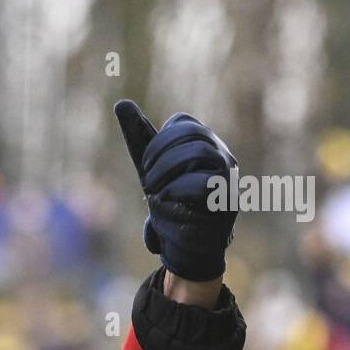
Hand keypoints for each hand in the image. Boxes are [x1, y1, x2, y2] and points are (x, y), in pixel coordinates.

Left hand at [114, 100, 237, 282]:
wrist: (186, 246)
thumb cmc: (170, 204)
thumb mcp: (151, 169)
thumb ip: (140, 137)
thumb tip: (121, 103)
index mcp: (204, 143)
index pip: (183, 122)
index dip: (158, 140)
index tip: (145, 165)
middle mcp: (221, 155)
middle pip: (191, 134)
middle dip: (160, 155)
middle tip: (147, 182)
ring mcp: (228, 176)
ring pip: (199, 152)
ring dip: (167, 171)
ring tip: (155, 192)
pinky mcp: (227, 198)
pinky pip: (202, 182)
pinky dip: (176, 191)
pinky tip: (166, 203)